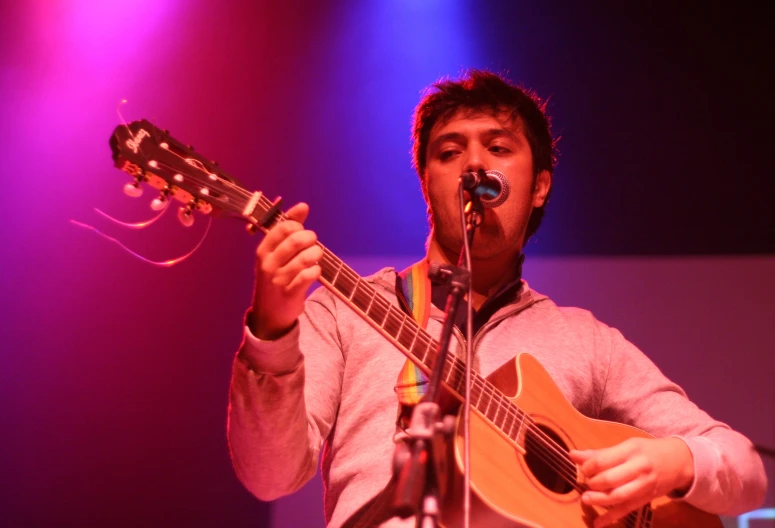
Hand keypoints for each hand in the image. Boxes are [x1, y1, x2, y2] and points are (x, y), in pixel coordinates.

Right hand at [252, 203, 321, 339]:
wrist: (269, 314)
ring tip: (316, 256)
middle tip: (312, 244)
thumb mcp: (276, 253)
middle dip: (310, 238)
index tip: (301, 232)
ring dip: (316, 254)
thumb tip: (303, 206)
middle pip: (296, 240)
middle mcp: (268, 264)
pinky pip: (310, 275)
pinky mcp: (290, 293)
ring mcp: (278, 279)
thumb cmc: (275, 277)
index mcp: (263, 251)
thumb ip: (288, 228)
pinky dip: (317, 271)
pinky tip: (314, 272)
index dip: (298, 225)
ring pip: (306, 257)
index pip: (283, 227)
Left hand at [569, 437, 693, 526]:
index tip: (583, 469)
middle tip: (586, 483)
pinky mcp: (645, 500)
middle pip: (610, 479)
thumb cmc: (647, 451)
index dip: (588, 467)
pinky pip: (626, 510)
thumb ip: (600, 453)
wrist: (679, 462)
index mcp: (630, 451)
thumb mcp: (626, 446)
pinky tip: (598, 523)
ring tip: (586, 499)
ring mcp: (643, 486)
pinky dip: (611, 518)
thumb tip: (573, 455)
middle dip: (593, 483)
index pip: (603, 461)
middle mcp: (638, 468)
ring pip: (618, 496)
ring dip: (599, 500)